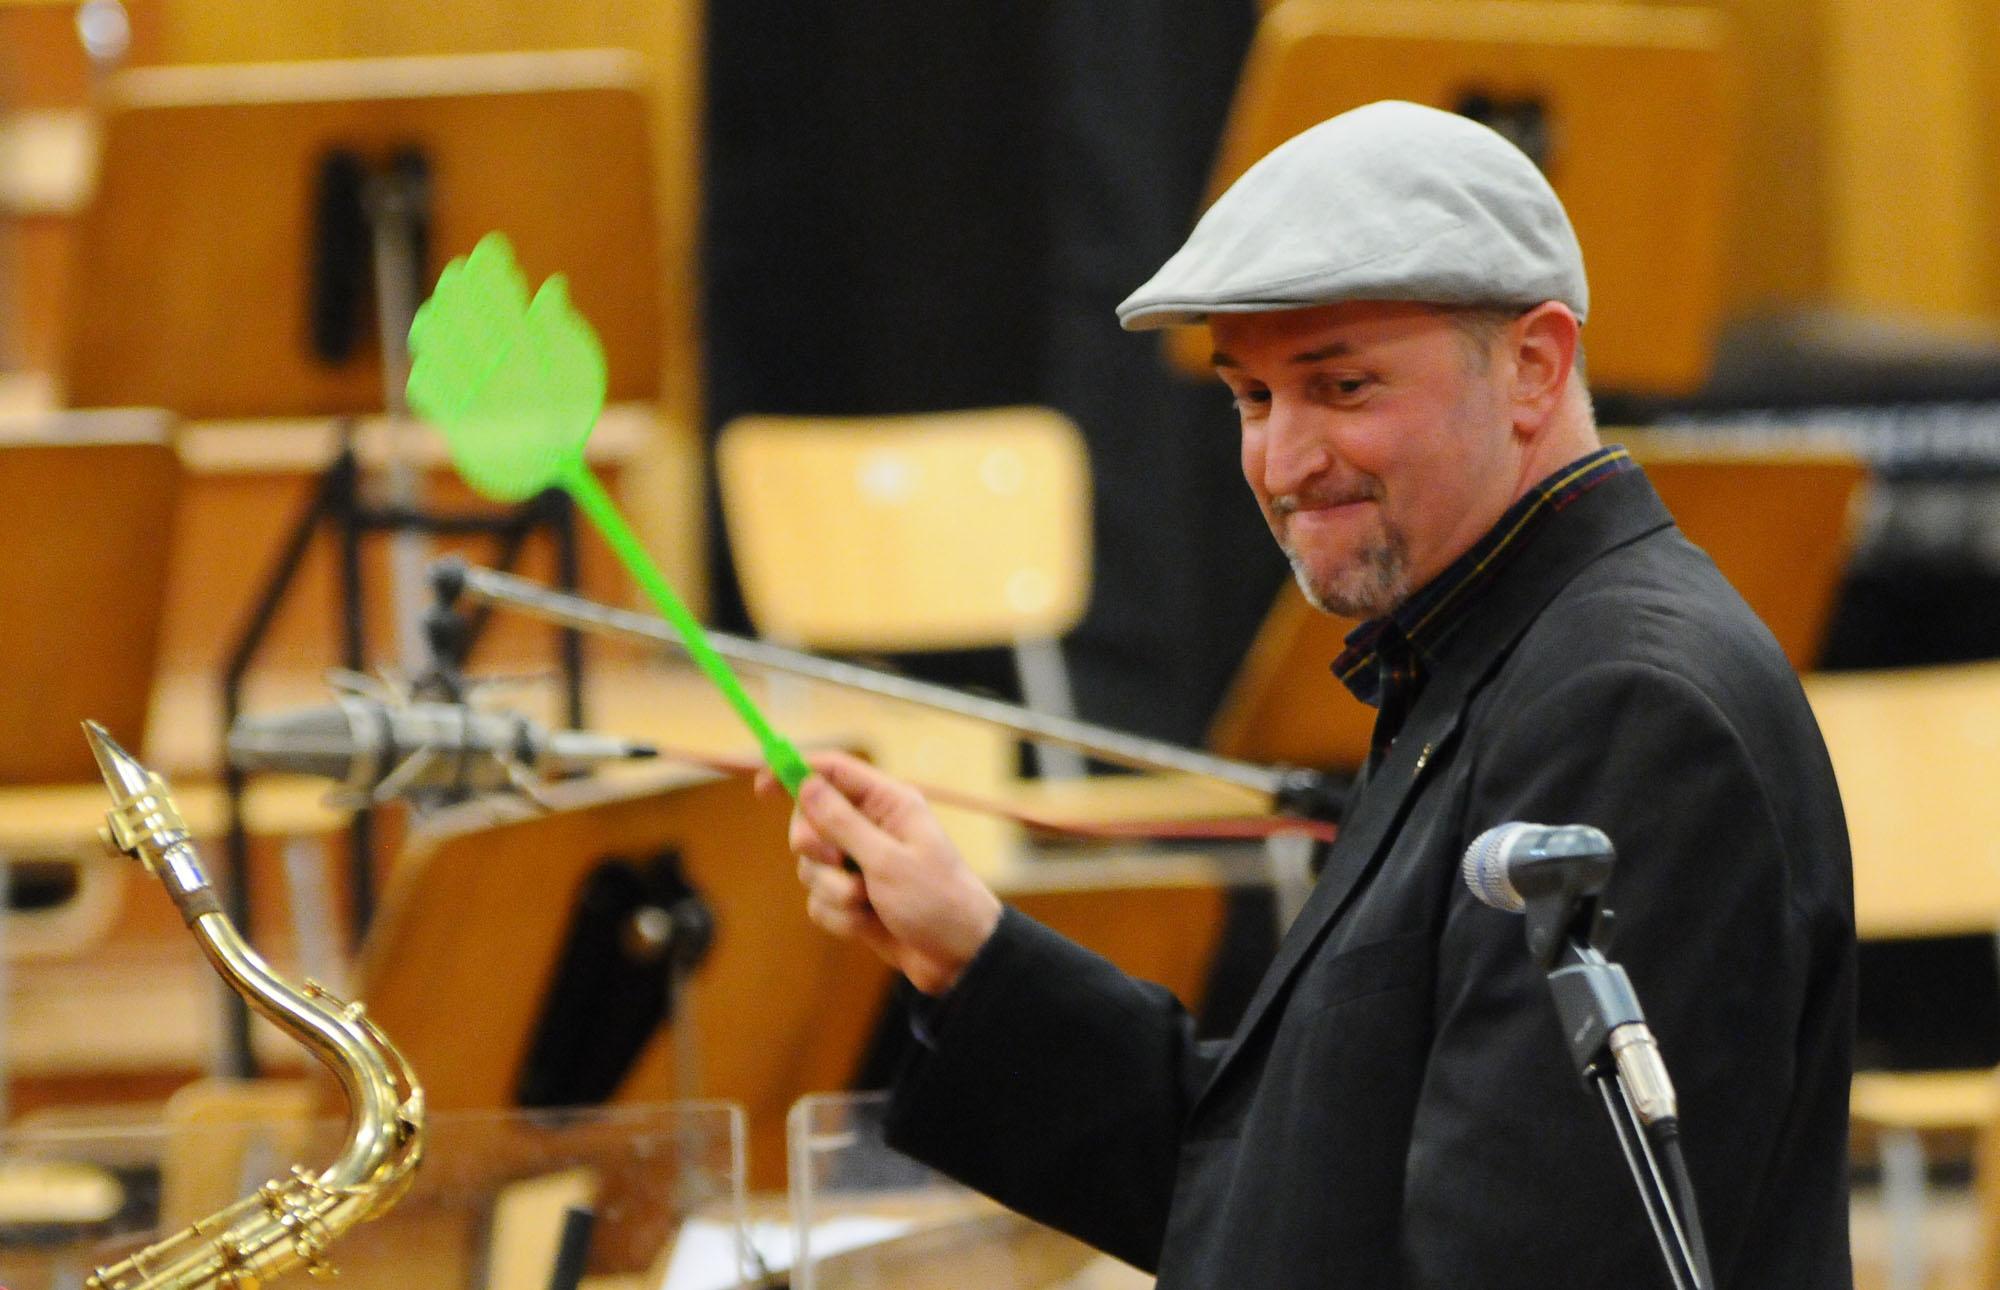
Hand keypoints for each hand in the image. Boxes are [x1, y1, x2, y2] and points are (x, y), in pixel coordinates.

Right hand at [757, 751, 1001, 994]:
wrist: (958, 958)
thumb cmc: (936, 901)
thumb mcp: (888, 860)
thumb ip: (843, 823)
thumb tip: (807, 784)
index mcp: (888, 804)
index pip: (833, 772)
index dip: (795, 772)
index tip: (762, 786)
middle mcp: (872, 828)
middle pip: (810, 820)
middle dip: (814, 847)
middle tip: (836, 861)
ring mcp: (861, 864)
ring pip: (810, 866)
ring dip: (832, 890)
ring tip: (866, 902)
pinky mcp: (853, 899)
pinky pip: (818, 900)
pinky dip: (837, 916)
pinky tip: (867, 924)